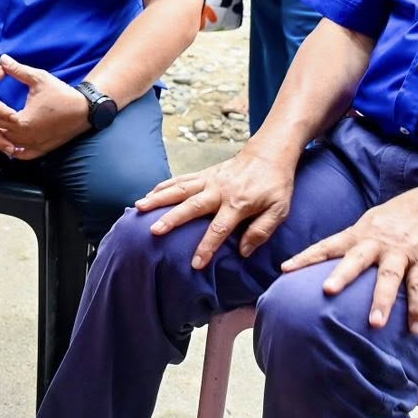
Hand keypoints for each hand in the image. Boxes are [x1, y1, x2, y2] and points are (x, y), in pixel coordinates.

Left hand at [0, 56, 89, 160]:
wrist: (85, 110)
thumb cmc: (61, 93)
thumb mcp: (38, 78)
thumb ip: (18, 70)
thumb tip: (2, 59)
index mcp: (22, 121)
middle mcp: (26, 137)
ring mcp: (34, 145)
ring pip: (8, 145)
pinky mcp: (42, 149)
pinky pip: (23, 154)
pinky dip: (12, 151)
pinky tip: (6, 149)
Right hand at [136, 146, 297, 268]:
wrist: (270, 153)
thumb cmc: (276, 185)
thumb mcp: (279, 211)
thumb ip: (261, 231)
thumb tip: (242, 251)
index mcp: (238, 204)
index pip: (219, 229)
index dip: (207, 247)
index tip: (195, 264)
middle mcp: (219, 191)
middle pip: (191, 206)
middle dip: (172, 219)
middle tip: (154, 230)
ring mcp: (209, 180)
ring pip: (180, 189)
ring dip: (159, 198)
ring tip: (139, 207)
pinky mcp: (205, 173)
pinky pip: (181, 180)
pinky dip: (164, 186)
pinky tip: (150, 193)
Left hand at [278, 178, 417, 332]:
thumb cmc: (400, 215)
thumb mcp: (371, 222)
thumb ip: (352, 242)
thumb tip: (327, 259)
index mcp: (360, 234)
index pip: (328, 245)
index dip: (306, 257)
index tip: (285, 269)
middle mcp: (377, 242)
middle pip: (356, 259)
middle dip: (342, 275)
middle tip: (327, 291)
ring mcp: (402, 251)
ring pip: (390, 276)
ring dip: (382, 301)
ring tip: (375, 324)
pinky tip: (415, 329)